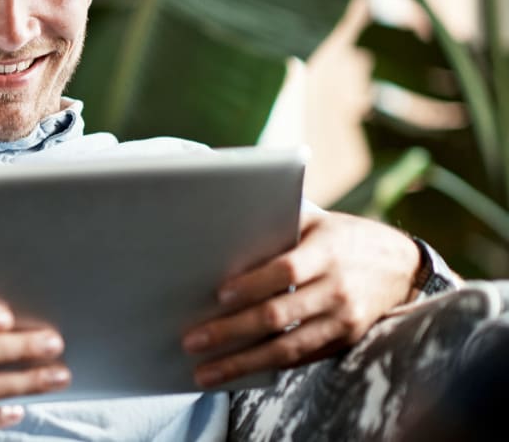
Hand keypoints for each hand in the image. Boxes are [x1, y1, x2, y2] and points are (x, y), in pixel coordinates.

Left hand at [181, 210, 419, 386]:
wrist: (402, 265)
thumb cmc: (342, 237)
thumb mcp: (316, 221)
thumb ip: (277, 225)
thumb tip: (223, 233)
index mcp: (327, 251)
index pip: (286, 270)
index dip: (252, 284)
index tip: (219, 295)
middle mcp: (337, 288)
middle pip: (278, 314)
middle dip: (231, 331)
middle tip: (192, 341)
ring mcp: (344, 319)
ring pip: (287, 347)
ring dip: (242, 363)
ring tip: (205, 373)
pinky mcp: (345, 341)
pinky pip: (301, 359)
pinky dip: (267, 367)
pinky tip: (237, 372)